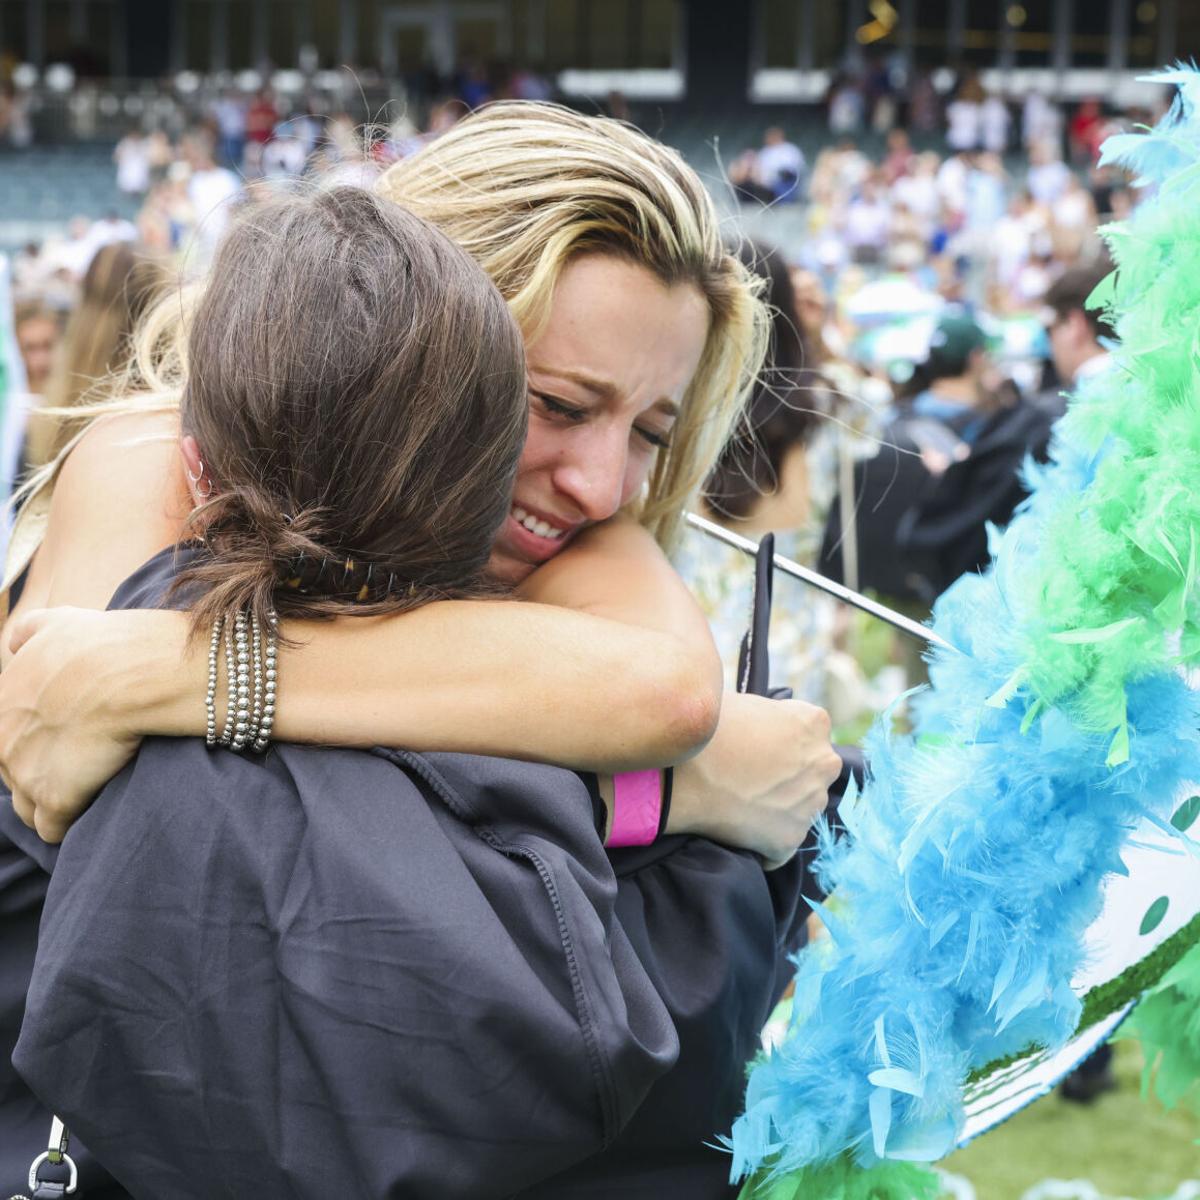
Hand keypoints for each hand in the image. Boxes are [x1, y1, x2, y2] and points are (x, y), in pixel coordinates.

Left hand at [0, 607, 146, 841]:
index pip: (7, 738)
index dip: (40, 738)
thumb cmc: (97, 644)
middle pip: (15, 773)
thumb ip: (30, 632)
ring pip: (28, 806)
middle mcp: (1, 743)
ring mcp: (24, 775)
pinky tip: (93, 804)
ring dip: (54, 800)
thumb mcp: (56, 623)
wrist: (126, 670)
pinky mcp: (54, 800)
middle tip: (86, 756)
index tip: (71, 732)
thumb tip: (16, 641)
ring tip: (89, 787)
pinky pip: (52, 829)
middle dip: (46, 769)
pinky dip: (70, 822)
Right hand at [668, 692, 842, 869]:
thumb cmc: (708, 731)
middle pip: (814, 771)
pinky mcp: (790, 840)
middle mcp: (824, 763)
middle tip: (755, 777)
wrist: (683, 774)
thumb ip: (773, 715)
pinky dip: (762, 841)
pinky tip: (737, 829)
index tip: (762, 747)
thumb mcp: (747, 703)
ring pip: (801, 807)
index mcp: (814, 723)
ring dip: (780, 808)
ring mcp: (810, 805)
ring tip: (742, 804)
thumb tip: (769, 727)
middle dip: (792, 775)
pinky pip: (780, 844)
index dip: (784, 740)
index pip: (811, 732)